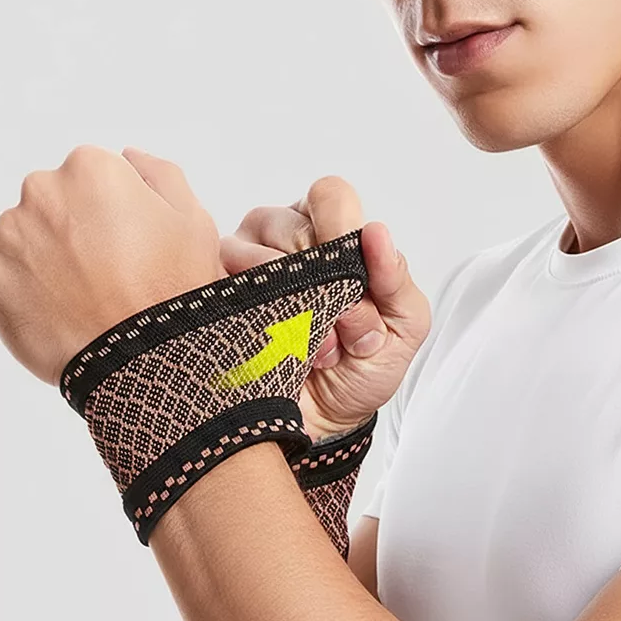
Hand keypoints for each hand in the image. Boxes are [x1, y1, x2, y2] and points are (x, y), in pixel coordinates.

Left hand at [0, 145, 222, 385]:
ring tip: (87, 297)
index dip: (118, 214)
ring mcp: (10, 234)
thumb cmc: (173, 291)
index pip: (96, 178)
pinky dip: (28, 289)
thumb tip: (131, 158)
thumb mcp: (194, 221)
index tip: (132, 246)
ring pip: (28, 237)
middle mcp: (42, 190)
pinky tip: (64, 310)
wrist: (144, 360)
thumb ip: (161, 174)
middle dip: (78, 230)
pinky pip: (6, 274)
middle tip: (111, 274)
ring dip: (50, 258)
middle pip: (56, 202)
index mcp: (93, 169)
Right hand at [219, 176, 430, 442]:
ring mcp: (244, 261)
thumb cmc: (364, 367)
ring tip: (316, 348)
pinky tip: (284, 350)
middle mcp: (286, 236)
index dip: (343, 232)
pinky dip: (265, 325)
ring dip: (296, 312)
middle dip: (326, 287)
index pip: (331, 198)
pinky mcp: (217, 293)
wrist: (324, 422)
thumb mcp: (403, 326)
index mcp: (334, 231)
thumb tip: (377, 234)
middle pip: (296, 228)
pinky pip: (231, 290)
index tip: (359, 281)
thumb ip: (396, 280)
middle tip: (342, 330)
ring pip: (259, 259)